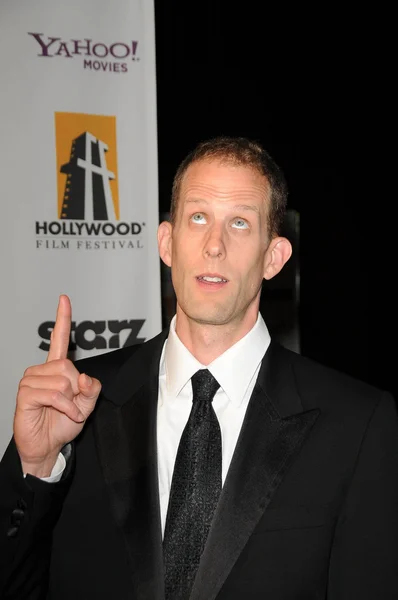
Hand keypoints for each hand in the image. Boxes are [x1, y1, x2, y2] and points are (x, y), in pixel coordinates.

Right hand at [14, 295, 101, 476]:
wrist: (47, 446)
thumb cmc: (63, 424)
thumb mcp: (87, 406)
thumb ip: (92, 390)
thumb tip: (85, 376)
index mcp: (56, 369)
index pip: (59, 339)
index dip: (62, 319)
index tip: (64, 299)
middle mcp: (42, 370)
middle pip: (68, 366)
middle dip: (77, 388)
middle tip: (73, 404)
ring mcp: (31, 381)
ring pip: (62, 381)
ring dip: (72, 401)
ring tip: (66, 411)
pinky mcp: (25, 394)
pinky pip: (55, 394)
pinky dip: (66, 407)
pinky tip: (64, 414)